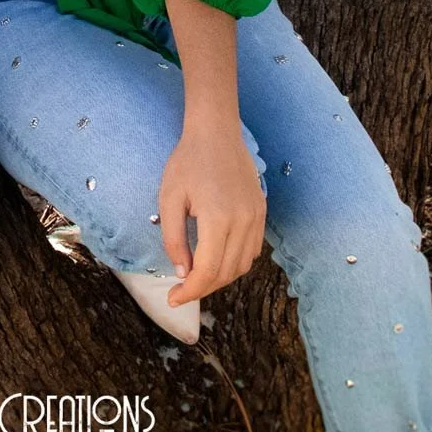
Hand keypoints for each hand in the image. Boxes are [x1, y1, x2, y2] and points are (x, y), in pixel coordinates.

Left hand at [158, 119, 267, 305]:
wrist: (216, 132)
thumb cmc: (188, 162)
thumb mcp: (169, 199)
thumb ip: (174, 239)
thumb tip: (182, 272)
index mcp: (218, 219)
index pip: (207, 271)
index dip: (190, 291)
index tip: (173, 299)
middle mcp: (243, 221)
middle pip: (226, 273)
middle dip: (202, 288)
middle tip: (181, 290)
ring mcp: (256, 217)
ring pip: (242, 265)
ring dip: (220, 278)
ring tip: (197, 277)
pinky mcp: (261, 211)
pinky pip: (252, 250)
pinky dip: (235, 262)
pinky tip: (217, 259)